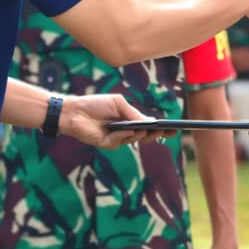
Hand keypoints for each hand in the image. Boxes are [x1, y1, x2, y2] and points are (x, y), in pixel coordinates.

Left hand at [59, 94, 174, 148]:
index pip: (149, 126)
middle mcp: (126, 131)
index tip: (173, 129)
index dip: (162, 129)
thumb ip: (133, 113)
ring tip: (148, 129)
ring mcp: (117, 138)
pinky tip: (126, 130)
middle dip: (156, 133)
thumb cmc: (95, 104)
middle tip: (164, 131)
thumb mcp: (118, 104)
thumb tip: (149, 122)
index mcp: (130, 120)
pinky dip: (123, 136)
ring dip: (141, 134)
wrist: (75, 111)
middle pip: (145, 135)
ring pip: (134, 139)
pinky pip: (120, 141)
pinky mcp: (107, 144)